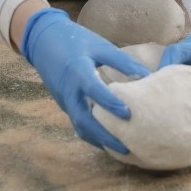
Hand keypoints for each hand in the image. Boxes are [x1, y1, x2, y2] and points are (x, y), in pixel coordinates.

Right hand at [21, 8, 151, 153]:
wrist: (43, 41)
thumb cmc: (75, 40)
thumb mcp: (99, 46)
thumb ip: (122, 61)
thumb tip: (146, 76)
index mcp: (77, 71)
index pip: (93, 90)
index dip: (110, 103)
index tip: (128, 114)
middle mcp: (68, 91)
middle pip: (84, 120)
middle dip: (104, 136)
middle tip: (127, 147)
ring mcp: (64, 100)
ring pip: (80, 126)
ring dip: (99, 139)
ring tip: (121, 150)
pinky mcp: (64, 105)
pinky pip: (78, 123)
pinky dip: (93, 134)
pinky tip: (109, 140)